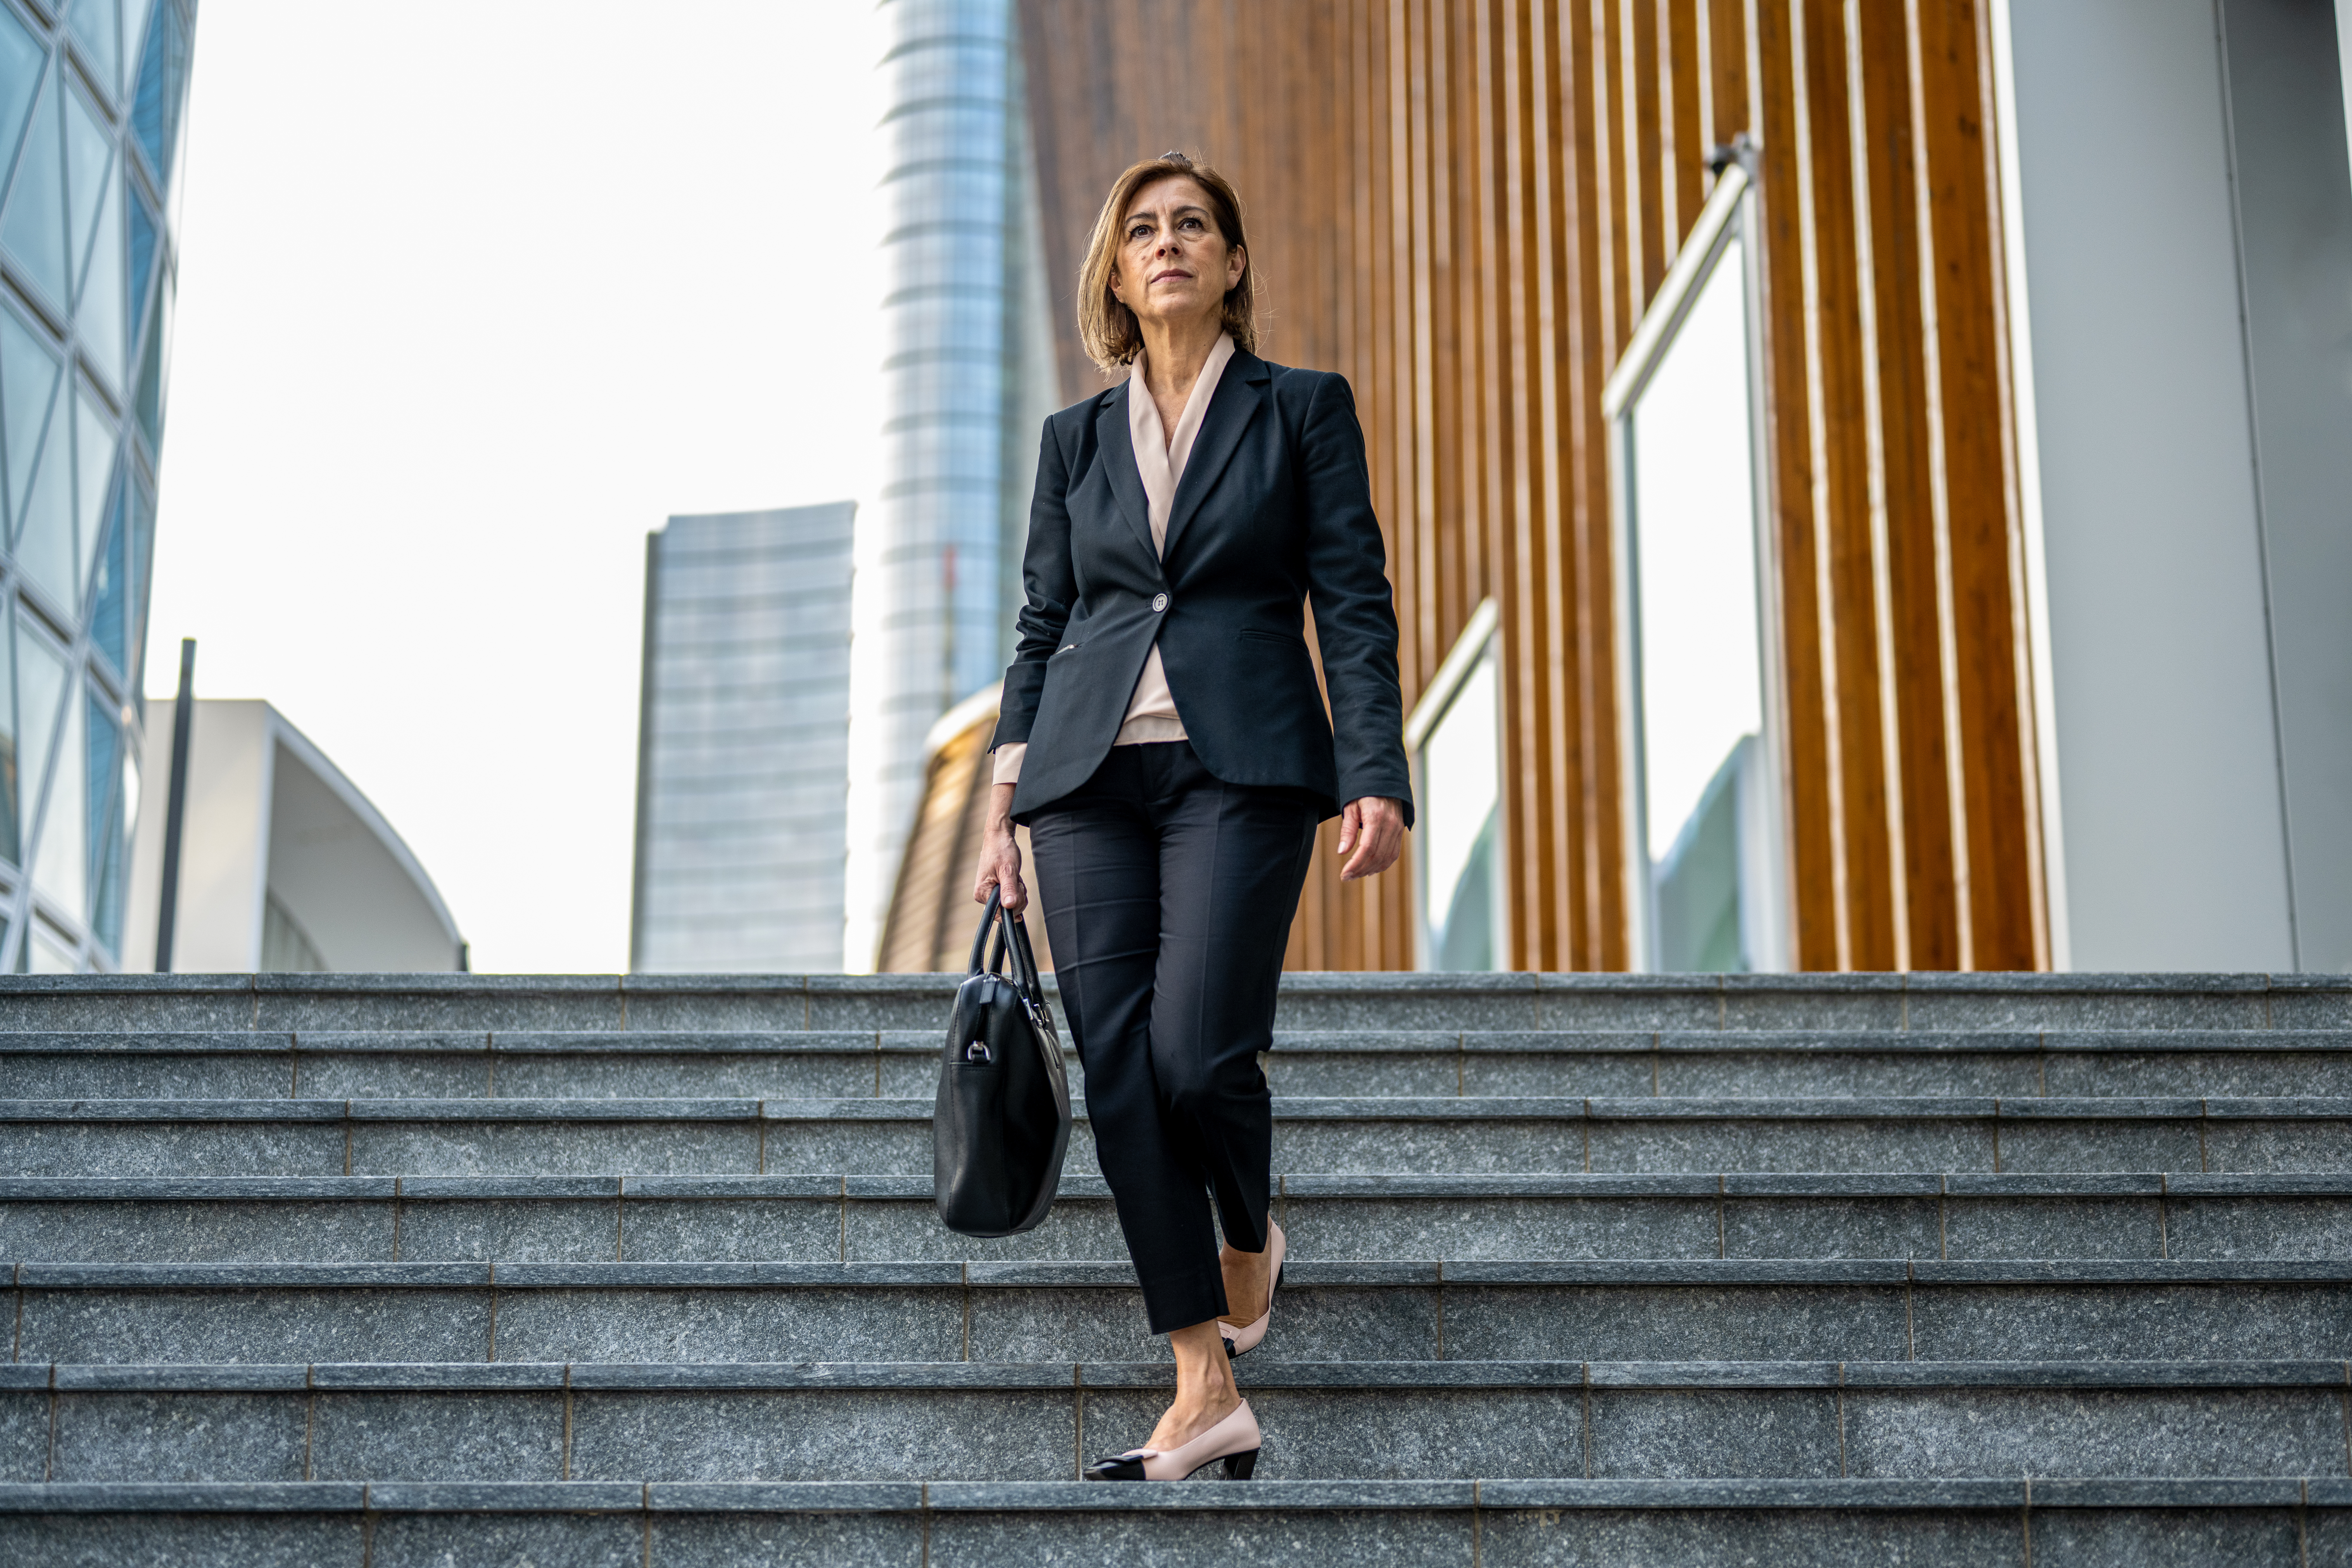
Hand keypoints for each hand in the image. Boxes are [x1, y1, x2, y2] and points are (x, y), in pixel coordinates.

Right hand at [971, 782, 1028, 913]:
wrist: (999, 838)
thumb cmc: (1001, 850)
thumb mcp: (1008, 869)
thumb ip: (1009, 888)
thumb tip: (1009, 906)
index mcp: (982, 893)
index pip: (999, 913)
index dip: (1013, 906)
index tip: (1017, 889)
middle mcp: (983, 895)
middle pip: (1007, 909)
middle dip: (1017, 895)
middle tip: (1015, 879)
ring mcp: (990, 893)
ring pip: (1012, 904)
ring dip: (1018, 891)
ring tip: (1014, 876)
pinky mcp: (996, 890)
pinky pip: (1011, 897)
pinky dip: (1016, 889)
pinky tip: (1014, 878)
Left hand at [1335, 796, 1405, 881]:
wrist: (1384, 781)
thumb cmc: (1364, 792)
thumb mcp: (1351, 807)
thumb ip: (1347, 830)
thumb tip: (1342, 851)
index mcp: (1376, 817)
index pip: (1367, 848)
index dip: (1355, 864)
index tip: (1344, 874)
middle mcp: (1390, 824)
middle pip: (1376, 856)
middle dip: (1360, 870)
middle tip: (1346, 877)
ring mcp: (1398, 828)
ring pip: (1386, 858)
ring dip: (1371, 870)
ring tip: (1356, 875)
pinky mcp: (1400, 831)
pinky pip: (1393, 854)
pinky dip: (1382, 864)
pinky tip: (1371, 869)